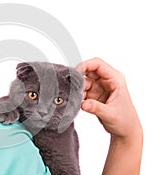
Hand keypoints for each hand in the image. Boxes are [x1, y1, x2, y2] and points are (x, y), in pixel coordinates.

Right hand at [76, 57, 142, 174]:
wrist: (126, 131)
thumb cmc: (125, 121)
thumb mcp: (111, 114)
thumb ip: (96, 108)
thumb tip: (83, 104)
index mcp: (115, 79)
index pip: (98, 64)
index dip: (85, 65)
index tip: (74, 72)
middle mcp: (107, 81)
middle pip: (88, 70)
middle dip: (78, 77)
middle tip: (71, 86)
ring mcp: (99, 87)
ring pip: (83, 81)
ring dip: (77, 89)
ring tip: (76, 98)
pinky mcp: (93, 95)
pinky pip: (82, 90)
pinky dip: (77, 95)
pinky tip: (77, 102)